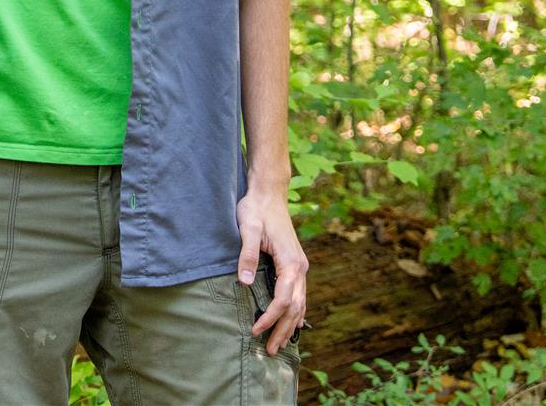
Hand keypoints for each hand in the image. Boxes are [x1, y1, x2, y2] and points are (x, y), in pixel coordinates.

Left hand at [237, 182, 307, 352]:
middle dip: (283, 330)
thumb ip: (247, 255)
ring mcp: (300, 267)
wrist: (268, 193)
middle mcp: (300, 267)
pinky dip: (294, 312)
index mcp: (292, 262)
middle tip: (271, 351)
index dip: (270, 318)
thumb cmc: (256, 209)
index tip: (255, 330)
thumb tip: (244, 283)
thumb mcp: (247, 228)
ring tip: (279, 344)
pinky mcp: (294, 265)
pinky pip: (298, 295)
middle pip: (295, 307)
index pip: (283, 299)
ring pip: (299, 303)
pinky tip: (290, 324)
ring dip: (289, 325)